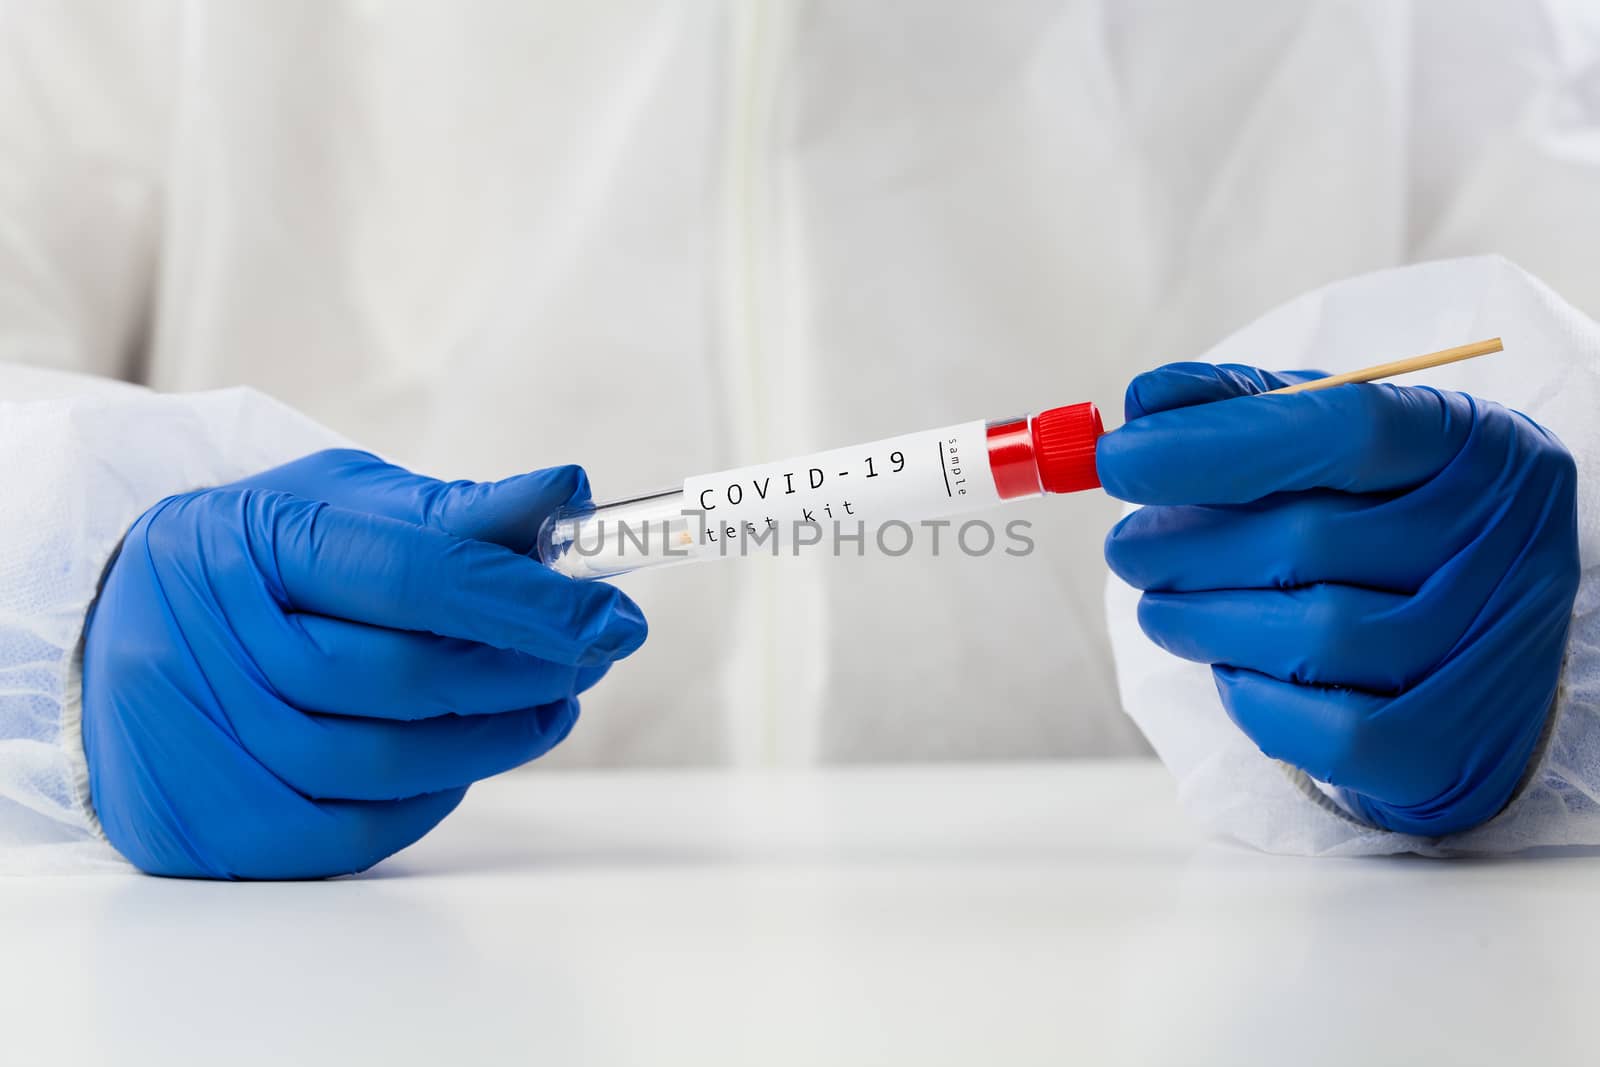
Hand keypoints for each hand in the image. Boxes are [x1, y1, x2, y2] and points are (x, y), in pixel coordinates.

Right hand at [82, 450, 646, 878]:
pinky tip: (469, 757)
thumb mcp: (339, 506)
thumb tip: (571, 492)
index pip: (410, 575)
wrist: (118, 634)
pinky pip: (359, 829)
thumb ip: (455, 513)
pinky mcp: (212, 826)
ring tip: (552, 702)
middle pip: (405, 677)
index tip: (615, 614)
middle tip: (597, 652)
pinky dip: (436, 795)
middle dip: (525, 668)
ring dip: (497, 739)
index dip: (525, 600)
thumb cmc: (257, 558)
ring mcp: (201, 743)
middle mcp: (206, 643)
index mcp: (245, 539)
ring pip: (389, 762)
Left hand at [1099, 363, 1579, 836]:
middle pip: (1310, 540)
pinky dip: (1251, 698)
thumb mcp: (1339, 448)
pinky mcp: (1448, 748)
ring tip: (1161, 609)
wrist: (1481, 666)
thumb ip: (1245, 409)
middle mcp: (1502, 545)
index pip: (1347, 427)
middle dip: (1186, 546)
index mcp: (1477, 449)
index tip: (1118, 459)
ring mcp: (1487, 654)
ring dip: (1200, 622)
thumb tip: (1143, 403)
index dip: (1217, 443)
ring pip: (1309, 636)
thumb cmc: (1388, 530)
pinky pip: (1324, 730)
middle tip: (1126, 549)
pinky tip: (1233, 668)